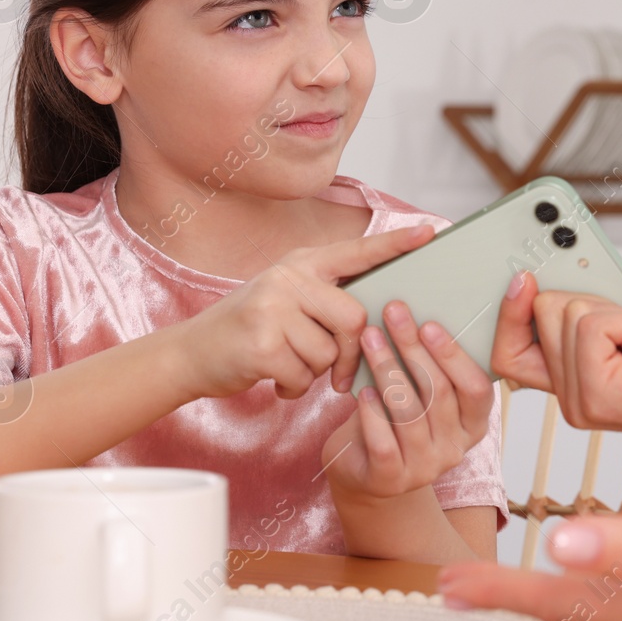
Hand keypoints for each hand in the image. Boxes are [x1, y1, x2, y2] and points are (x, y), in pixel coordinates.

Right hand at [171, 224, 434, 402]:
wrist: (190, 354)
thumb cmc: (251, 331)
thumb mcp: (286, 300)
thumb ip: (325, 299)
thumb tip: (378, 320)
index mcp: (301, 264)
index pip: (356, 251)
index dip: (395, 244)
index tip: (431, 233)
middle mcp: (287, 278)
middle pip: (353, 318)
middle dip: (350, 353)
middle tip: (338, 374)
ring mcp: (271, 307)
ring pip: (329, 352)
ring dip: (314, 372)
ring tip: (287, 365)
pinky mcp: (260, 343)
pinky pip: (303, 375)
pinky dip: (293, 387)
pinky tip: (273, 379)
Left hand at [320, 300, 494, 501]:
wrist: (363, 470)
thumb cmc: (393, 420)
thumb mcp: (419, 395)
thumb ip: (427, 368)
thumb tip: (414, 312)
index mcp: (473, 424)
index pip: (476, 389)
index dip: (454, 355)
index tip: (428, 323)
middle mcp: (455, 448)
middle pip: (439, 392)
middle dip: (413, 348)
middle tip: (393, 314)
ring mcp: (424, 468)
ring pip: (409, 413)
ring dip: (387, 369)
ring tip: (370, 338)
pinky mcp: (390, 480)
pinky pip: (383, 443)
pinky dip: (372, 414)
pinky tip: (362, 392)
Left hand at [437, 516, 621, 620]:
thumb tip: (560, 540)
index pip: (557, 599)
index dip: (501, 588)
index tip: (450, 585)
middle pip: (570, 610)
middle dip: (514, 596)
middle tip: (463, 588)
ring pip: (603, 613)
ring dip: (555, 596)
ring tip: (523, 582)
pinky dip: (610, 597)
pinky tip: (616, 588)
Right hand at [490, 272, 621, 462]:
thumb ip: (588, 314)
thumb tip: (549, 282)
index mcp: (576, 383)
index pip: (506, 349)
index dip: (506, 310)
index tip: (522, 276)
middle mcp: (570, 400)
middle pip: (543, 309)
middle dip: (596, 301)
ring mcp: (580, 403)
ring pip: (569, 311)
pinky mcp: (598, 398)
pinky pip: (593, 325)